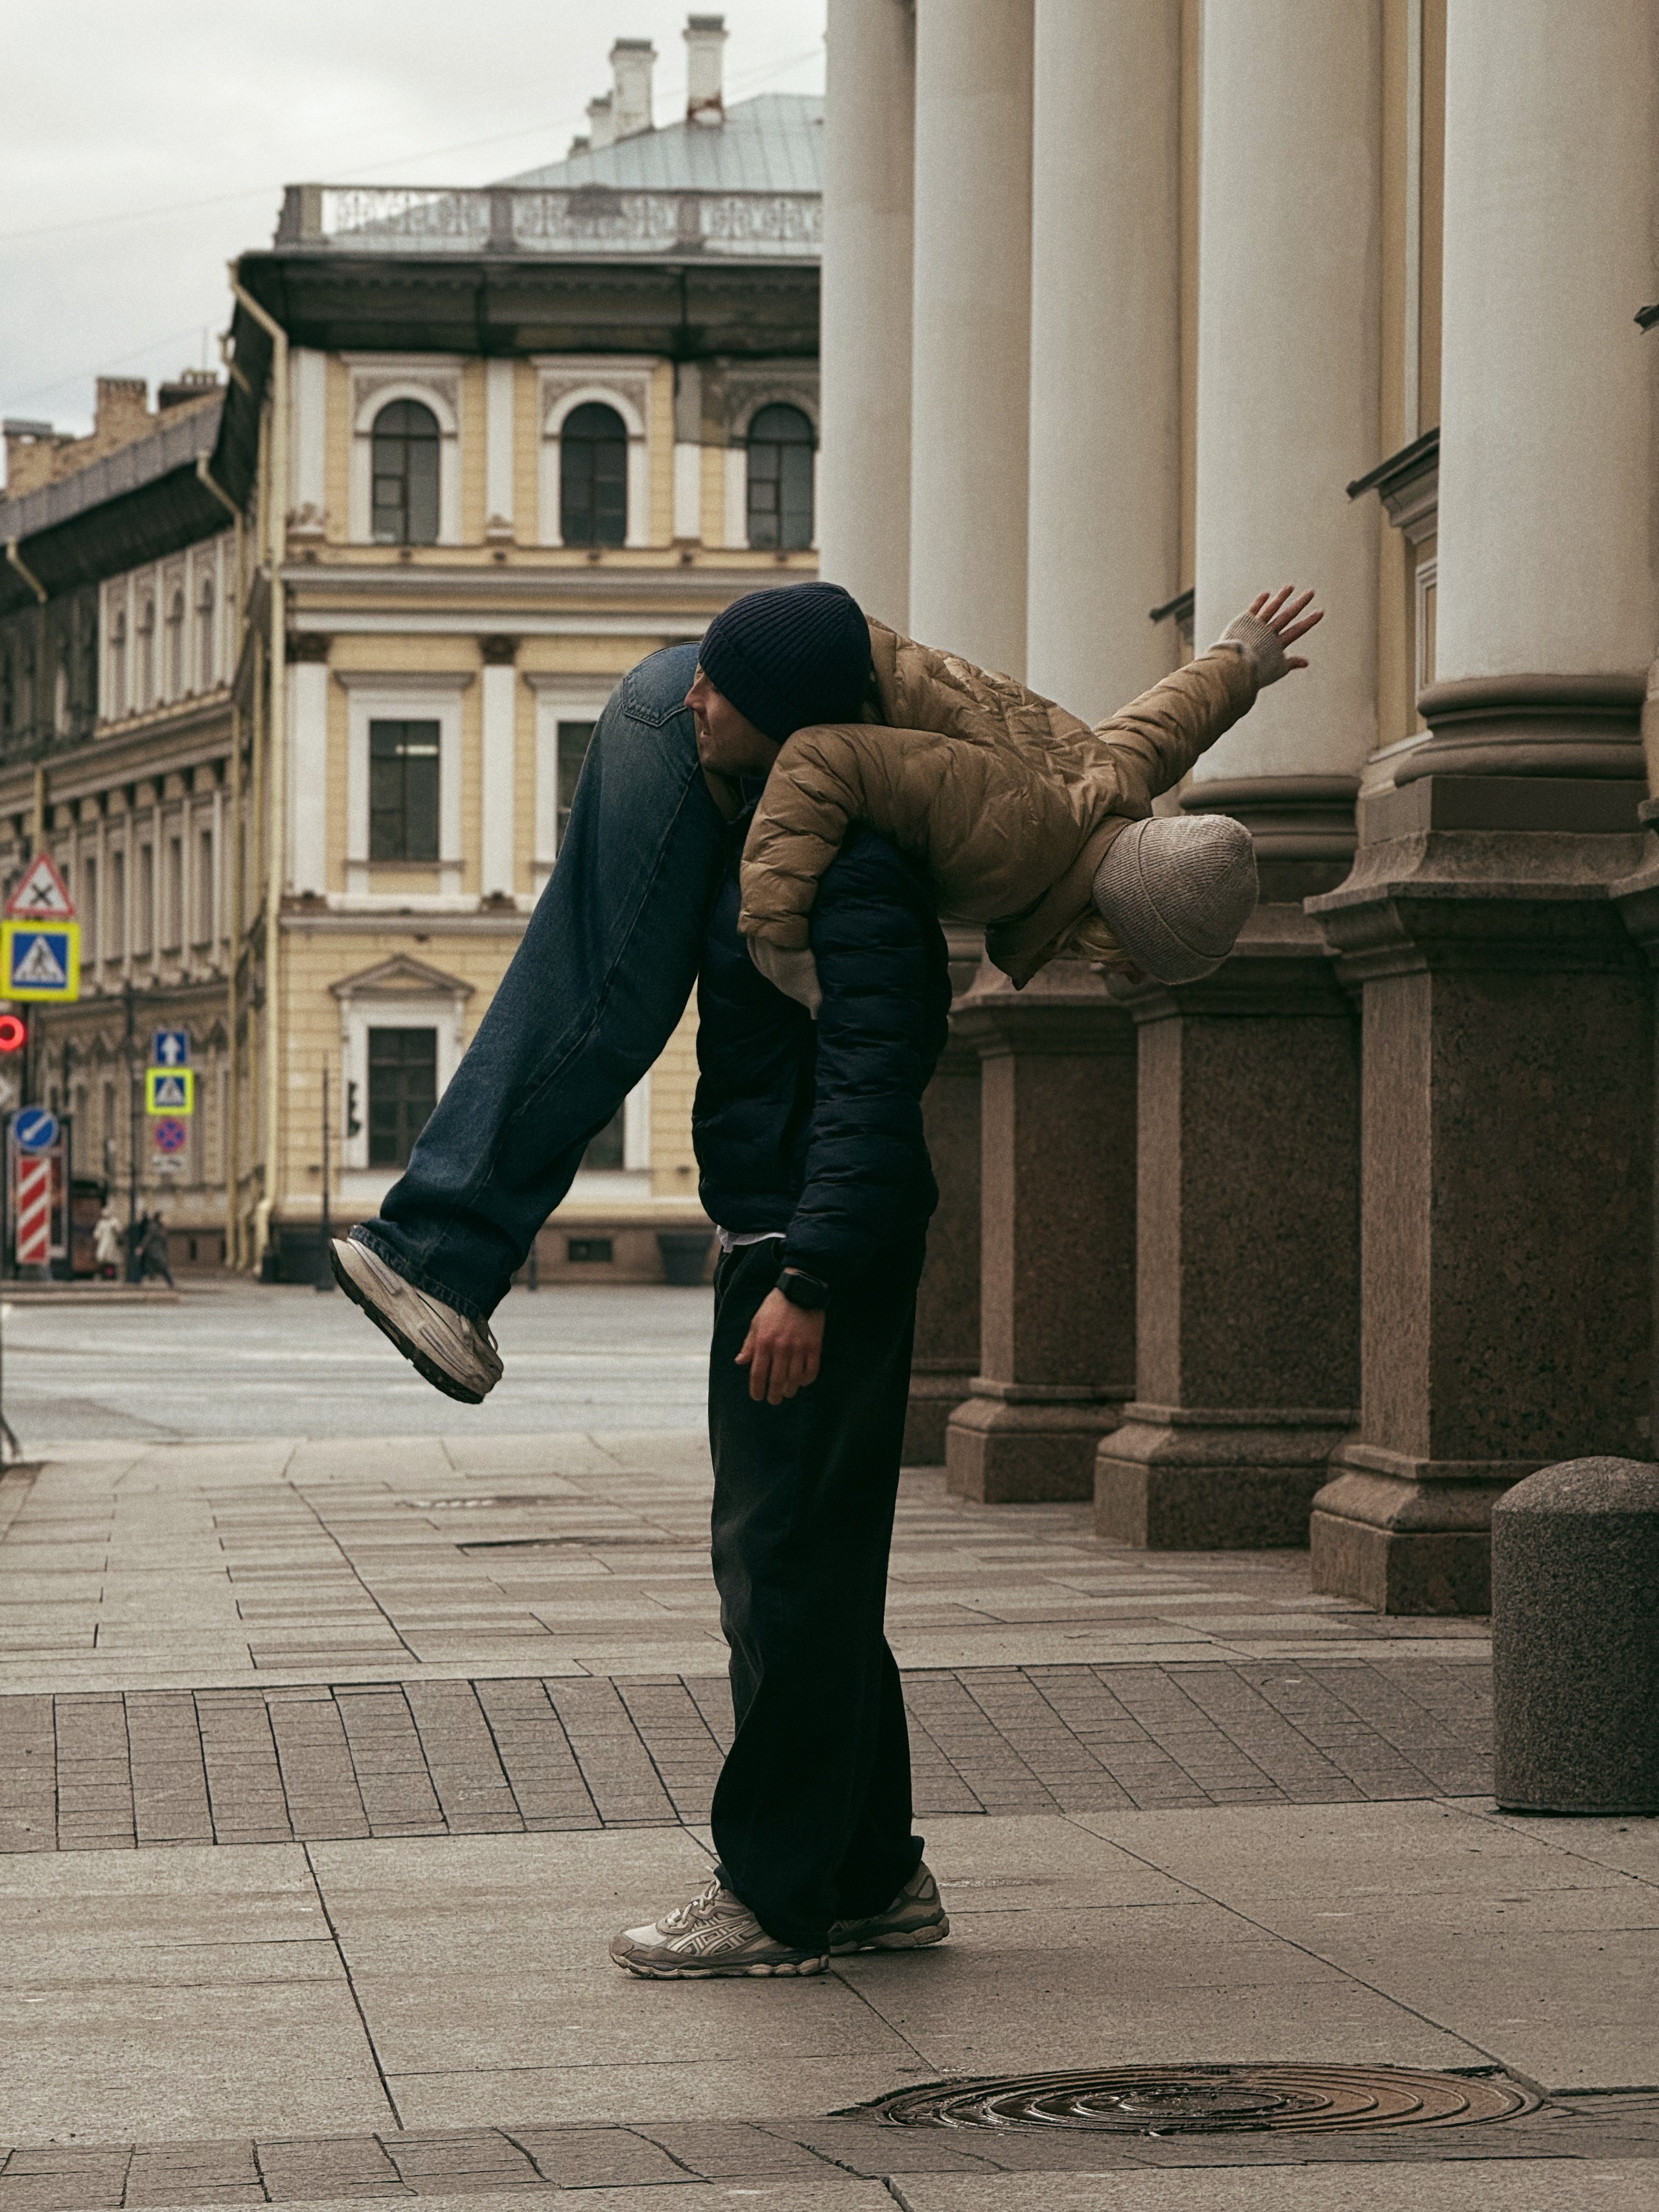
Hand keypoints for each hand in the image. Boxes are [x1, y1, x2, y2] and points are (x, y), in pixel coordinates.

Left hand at [736, 1287, 824, 1403]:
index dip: (757, 1390)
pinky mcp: (814, 1345)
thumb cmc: (775, 1307)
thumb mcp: (756, 1322)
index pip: (758, 1374)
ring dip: (790, 1390)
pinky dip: (807, 1379)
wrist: (800, 1290)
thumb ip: (749, 1344)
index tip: (757, 1397)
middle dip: (774, 1395)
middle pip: (777, 1380)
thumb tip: (739, 1362)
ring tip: (788, 1393)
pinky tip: (802, 1382)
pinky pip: (812, 1369)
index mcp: (763, 1342)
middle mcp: (780, 1347)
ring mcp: (799, 1347)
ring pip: (795, 1378)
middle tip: (774, 1400)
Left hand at [1246, 585, 1323, 671]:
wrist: (1233, 668)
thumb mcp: (1275, 670)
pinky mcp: (1243, 623)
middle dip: (1300, 603)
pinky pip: (1253, 610)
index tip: (1320, 612)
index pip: (1297, 630)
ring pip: (1271, 608)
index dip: (1309, 621)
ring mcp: (1256, 626)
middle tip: (1311, 592)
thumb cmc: (1254, 673)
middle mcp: (1268, 633)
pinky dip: (1260, 602)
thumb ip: (1291, 664)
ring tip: (1290, 587)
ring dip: (1281, 597)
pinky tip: (1267, 594)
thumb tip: (1306, 663)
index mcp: (1277, 645)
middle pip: (1287, 615)